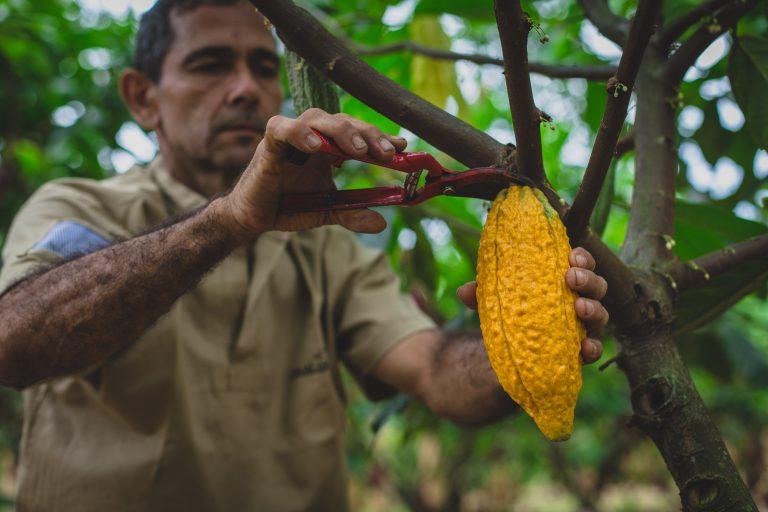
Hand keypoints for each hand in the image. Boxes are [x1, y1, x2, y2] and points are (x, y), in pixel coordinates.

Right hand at [223, 108, 406, 234]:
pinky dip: (298, 133)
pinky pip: (282, 128)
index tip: (403, 146)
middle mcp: (313, 136)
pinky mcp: (269, 143)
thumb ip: (352, 213)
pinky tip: (316, 146)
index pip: (359, 134)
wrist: (254, 217)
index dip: (381, 138)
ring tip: (360, 151)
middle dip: (369, 135)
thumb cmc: (289, 206)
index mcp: (330, 148)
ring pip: (319, 118)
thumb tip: (381, 223)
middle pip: (344, 122)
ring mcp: (291, 136)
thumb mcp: (327, 211)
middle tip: (389, 152)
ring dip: (342, 132)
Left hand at [456, 247, 607, 364]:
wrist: (506, 353)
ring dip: (594, 309)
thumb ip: (481, 293)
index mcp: (561, 281)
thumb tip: (464, 291)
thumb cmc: (508, 314)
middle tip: (571, 277)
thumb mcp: (493, 300)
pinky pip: (594, 351)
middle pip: (597, 286)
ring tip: (579, 307)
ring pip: (601, 315)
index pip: (581, 264)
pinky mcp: (579, 353)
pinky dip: (593, 348)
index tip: (571, 254)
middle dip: (589, 279)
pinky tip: (585, 347)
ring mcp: (582, 328)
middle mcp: (578, 301)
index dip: (582, 258)